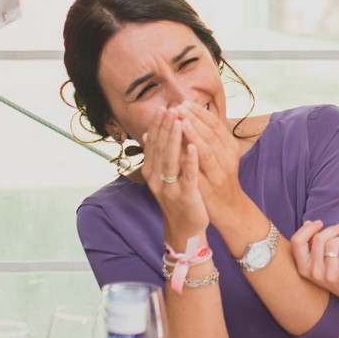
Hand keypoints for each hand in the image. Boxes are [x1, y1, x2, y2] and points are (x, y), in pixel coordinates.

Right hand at [140, 105, 206, 240]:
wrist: (184, 229)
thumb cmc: (176, 198)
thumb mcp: (162, 177)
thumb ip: (156, 157)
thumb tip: (146, 135)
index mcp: (151, 172)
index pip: (152, 144)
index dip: (157, 126)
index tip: (162, 108)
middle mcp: (156, 179)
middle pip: (160, 148)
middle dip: (166, 127)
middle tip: (171, 108)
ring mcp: (169, 188)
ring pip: (170, 159)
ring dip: (175, 138)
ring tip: (180, 120)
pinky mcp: (185, 196)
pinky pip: (187, 175)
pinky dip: (189, 160)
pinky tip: (192, 146)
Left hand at [177, 102, 245, 210]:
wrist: (230, 209)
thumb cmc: (219, 178)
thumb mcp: (217, 156)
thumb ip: (206, 138)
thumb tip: (186, 117)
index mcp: (229, 146)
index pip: (215, 123)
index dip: (200, 112)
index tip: (184, 102)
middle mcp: (228, 157)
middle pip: (211, 133)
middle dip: (194, 118)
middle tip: (178, 106)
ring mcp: (220, 172)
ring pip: (208, 149)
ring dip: (194, 134)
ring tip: (181, 121)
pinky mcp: (212, 187)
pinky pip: (201, 171)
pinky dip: (193, 159)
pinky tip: (183, 150)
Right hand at [290, 220, 338, 320]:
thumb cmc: (338, 274)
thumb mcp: (319, 263)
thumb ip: (311, 245)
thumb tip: (307, 223)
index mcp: (304, 268)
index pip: (297, 242)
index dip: (308, 228)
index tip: (319, 223)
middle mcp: (314, 273)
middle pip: (318, 239)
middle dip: (331, 230)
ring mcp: (330, 275)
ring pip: (333, 243)